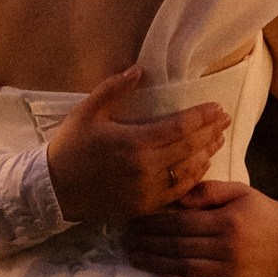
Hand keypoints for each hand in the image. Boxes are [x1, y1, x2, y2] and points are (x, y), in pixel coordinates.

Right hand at [45, 66, 228, 223]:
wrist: (52, 190)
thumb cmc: (69, 147)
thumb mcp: (87, 111)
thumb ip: (114, 88)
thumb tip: (140, 70)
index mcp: (134, 142)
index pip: (180, 127)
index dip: (202, 117)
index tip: (216, 107)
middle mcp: (146, 168)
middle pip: (189, 148)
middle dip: (210, 131)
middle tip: (225, 119)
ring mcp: (147, 190)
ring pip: (188, 171)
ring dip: (207, 153)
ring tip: (218, 139)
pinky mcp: (144, 206)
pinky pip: (178, 192)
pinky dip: (194, 178)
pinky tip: (201, 166)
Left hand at [126, 182, 277, 276]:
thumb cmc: (262, 213)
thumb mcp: (239, 192)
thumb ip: (207, 191)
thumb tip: (176, 197)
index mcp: (226, 221)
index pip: (180, 222)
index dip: (153, 223)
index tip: (133, 222)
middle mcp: (227, 247)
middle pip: (178, 246)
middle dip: (148, 243)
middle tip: (125, 241)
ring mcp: (231, 271)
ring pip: (186, 268)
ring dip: (156, 264)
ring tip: (135, 258)